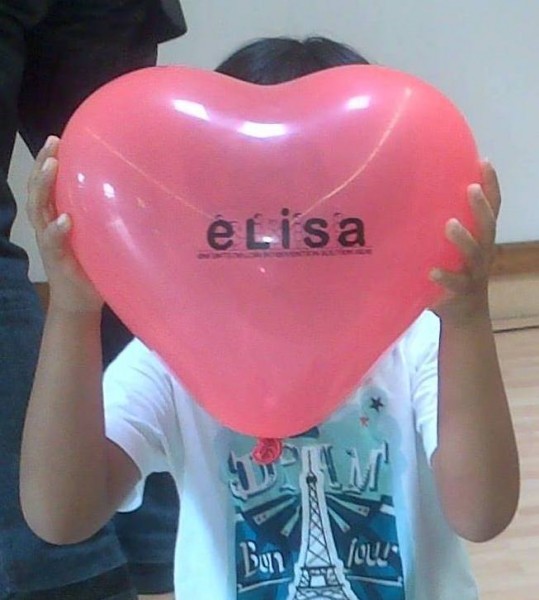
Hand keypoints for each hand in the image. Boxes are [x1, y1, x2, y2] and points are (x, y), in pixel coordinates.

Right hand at [26, 136, 103, 312]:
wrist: (82, 302)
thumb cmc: (94, 266)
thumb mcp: (102, 236)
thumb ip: (109, 217)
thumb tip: (141, 196)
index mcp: (59, 216)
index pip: (49, 184)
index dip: (49, 162)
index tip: (58, 139)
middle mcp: (49, 225)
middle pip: (37, 189)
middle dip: (42, 165)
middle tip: (52, 144)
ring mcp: (50, 242)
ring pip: (38, 208)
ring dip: (43, 186)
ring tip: (52, 166)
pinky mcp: (56, 260)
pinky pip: (52, 242)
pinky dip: (56, 230)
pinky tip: (64, 219)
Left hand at [430, 160, 500, 325]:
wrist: (464, 311)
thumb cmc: (455, 268)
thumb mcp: (453, 244)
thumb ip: (441, 222)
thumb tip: (413, 192)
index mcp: (482, 236)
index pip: (493, 207)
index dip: (491, 185)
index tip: (483, 161)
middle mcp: (483, 251)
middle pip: (488, 226)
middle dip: (481, 207)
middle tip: (470, 189)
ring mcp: (474, 272)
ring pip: (474, 253)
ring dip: (464, 238)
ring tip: (450, 225)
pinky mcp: (461, 292)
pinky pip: (455, 284)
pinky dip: (444, 277)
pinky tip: (432, 271)